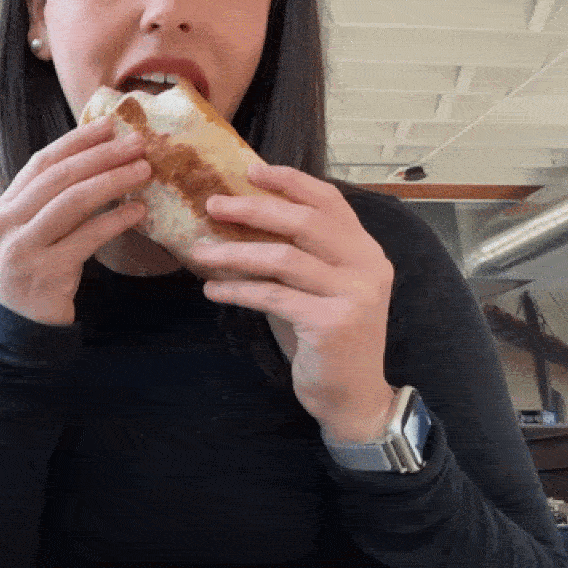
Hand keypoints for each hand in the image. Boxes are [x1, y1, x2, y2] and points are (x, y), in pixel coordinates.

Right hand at [0, 115, 151, 326]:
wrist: (16, 329)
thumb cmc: (30, 275)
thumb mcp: (29, 234)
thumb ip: (49, 204)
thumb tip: (97, 165)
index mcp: (3, 208)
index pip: (41, 163)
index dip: (76, 141)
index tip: (108, 124)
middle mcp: (8, 223)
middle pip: (59, 177)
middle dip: (101, 155)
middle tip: (137, 143)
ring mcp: (25, 248)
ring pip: (72, 202)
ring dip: (112, 181)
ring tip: (144, 170)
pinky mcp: (47, 272)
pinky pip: (87, 238)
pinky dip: (114, 221)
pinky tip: (138, 212)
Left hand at [189, 164, 395, 439]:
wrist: (352, 397)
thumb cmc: (324, 338)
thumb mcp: (312, 288)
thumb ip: (292, 255)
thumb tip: (237, 221)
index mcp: (364, 250)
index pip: (329, 201)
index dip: (291, 181)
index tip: (251, 170)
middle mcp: (367, 266)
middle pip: (304, 221)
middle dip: (253, 208)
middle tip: (213, 204)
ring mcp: (354, 294)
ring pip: (284, 258)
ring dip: (235, 252)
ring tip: (200, 252)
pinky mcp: (333, 323)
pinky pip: (274, 296)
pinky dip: (238, 290)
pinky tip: (213, 290)